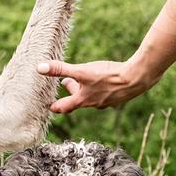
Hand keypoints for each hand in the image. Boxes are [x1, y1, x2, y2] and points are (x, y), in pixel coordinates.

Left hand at [35, 57, 156, 113]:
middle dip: (71, 93)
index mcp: (83, 100)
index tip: (51, 107)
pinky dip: (101, 88)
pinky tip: (106, 82)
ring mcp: (108, 102)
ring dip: (86, 90)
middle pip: (78, 100)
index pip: (64, 107)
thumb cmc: (108, 76)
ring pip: (93, 97)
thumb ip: (60, 69)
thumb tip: (39, 68)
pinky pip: (105, 94)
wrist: (136, 78)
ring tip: (85, 80)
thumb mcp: (81, 71)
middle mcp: (94, 104)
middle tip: (66, 83)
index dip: (56, 106)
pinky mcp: (118, 97)